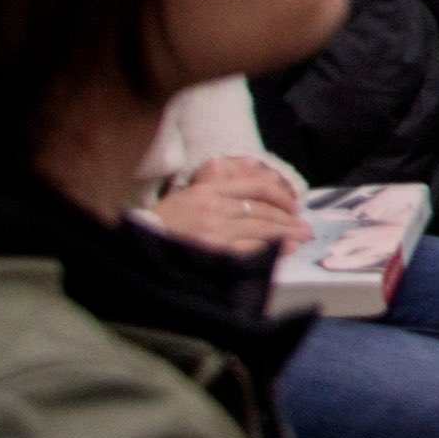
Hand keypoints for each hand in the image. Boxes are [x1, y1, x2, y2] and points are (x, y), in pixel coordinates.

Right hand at [142, 158, 298, 259]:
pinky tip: (284, 252)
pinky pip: (249, 249)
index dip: (279, 195)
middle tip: (305, 227)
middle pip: (261, 210)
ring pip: (260, 228)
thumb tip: (253, 204)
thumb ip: (216, 195)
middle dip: (288, 219)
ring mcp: (213, 229)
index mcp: (206, 189)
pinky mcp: (212, 251)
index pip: (254, 186)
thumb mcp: (184, 198)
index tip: (293, 205)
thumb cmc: (158, 225)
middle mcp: (213, 206)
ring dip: (286, 234)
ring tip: (302, 238)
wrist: (133, 245)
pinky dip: (270, 250)